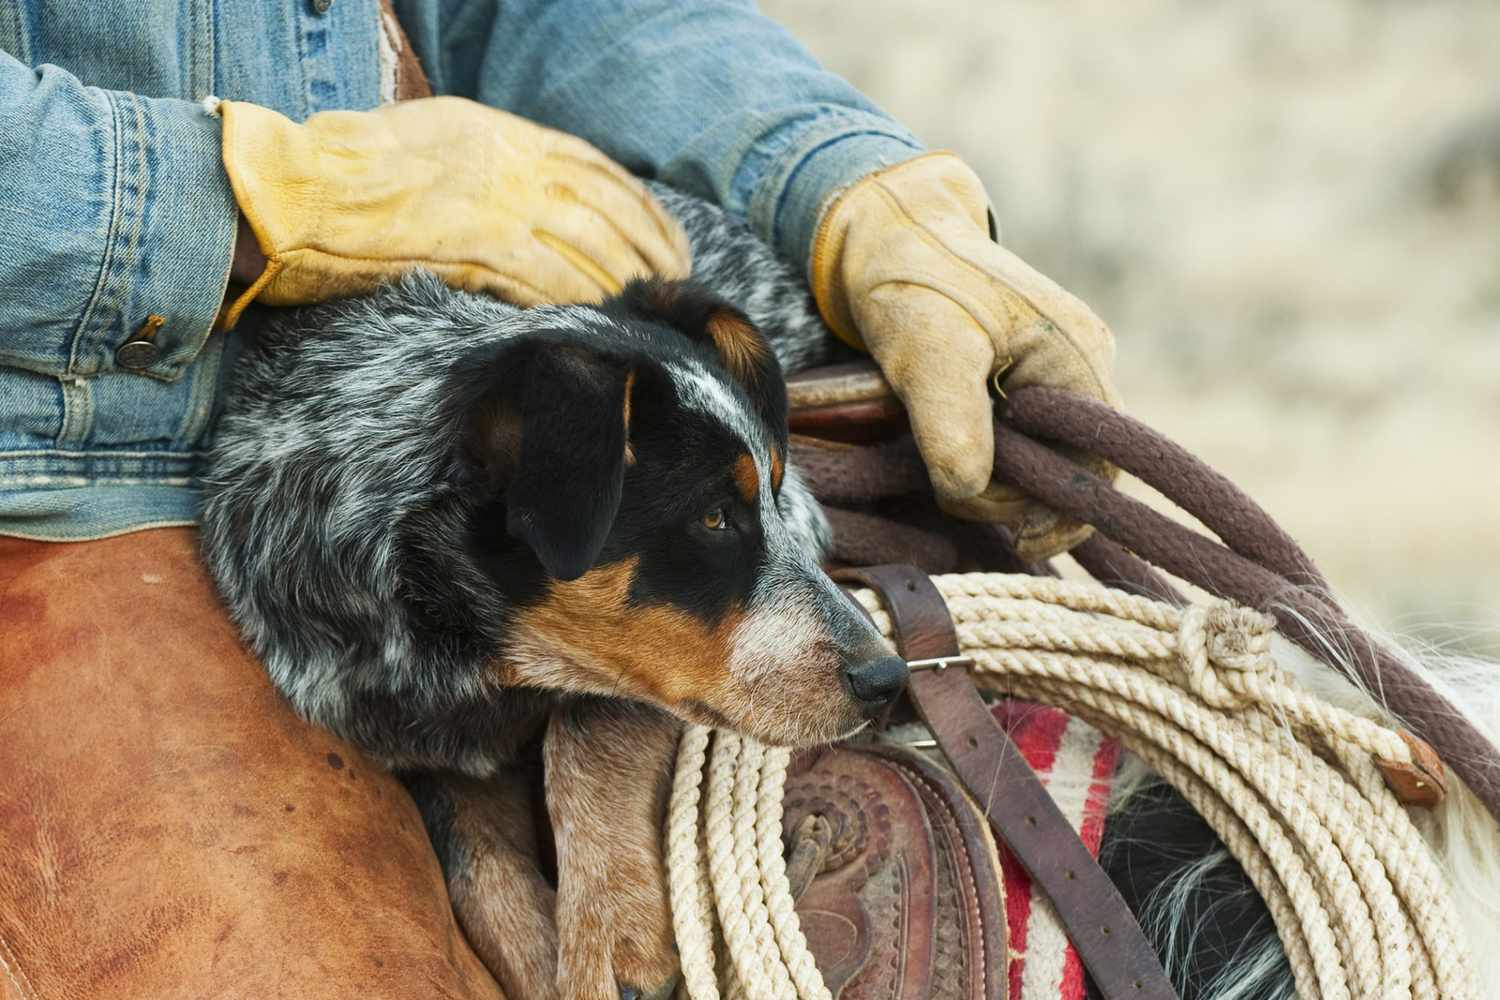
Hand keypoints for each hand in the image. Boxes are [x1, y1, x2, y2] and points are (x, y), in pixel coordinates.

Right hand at [216, 96, 689, 326]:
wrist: (292, 188)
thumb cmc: (346, 171)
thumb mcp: (429, 141)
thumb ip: (486, 161)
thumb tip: (527, 191)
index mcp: (498, 130)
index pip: (594, 166)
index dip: (639, 204)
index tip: (667, 235)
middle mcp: (507, 159)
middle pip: (606, 205)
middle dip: (650, 246)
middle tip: (676, 281)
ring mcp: (494, 200)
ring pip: (588, 242)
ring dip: (625, 278)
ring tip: (648, 307)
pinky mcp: (475, 243)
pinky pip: (547, 276)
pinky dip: (579, 299)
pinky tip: (599, 319)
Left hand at [810, 152, 1120, 560]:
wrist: (884, 234)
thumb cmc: (911, 282)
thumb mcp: (926, 353)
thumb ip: (951, 425)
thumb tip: (970, 491)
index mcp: (1077, 355)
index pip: (1099, 464)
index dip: (1063, 512)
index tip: (1017, 540)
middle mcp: (1076, 364)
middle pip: (1070, 466)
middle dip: (1018, 496)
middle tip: (958, 496)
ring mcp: (1049, 371)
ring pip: (1038, 456)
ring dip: (995, 477)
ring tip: (942, 463)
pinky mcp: (1016, 378)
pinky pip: (1015, 438)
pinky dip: (984, 457)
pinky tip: (948, 454)